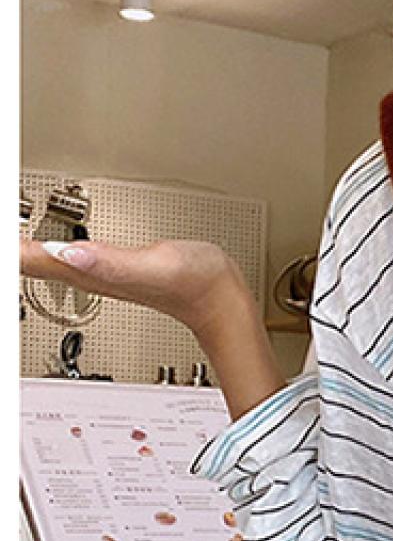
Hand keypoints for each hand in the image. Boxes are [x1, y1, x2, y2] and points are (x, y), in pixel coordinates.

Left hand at [20, 236, 286, 418]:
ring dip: (25, 256)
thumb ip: (109, 262)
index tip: (4, 242)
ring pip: (45, 263)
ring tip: (14, 245)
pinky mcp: (109, 269)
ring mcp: (99, 274)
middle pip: (33, 264)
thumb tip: (67, 253)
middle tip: (5, 241)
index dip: (16, 252)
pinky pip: (63, 259)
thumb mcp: (154, 264)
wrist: (222, 299)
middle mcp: (91, 275)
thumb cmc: (196, 283)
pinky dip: (45, 253)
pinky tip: (45, 248)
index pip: (38, 260)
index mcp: (94, 273)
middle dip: (17, 254)